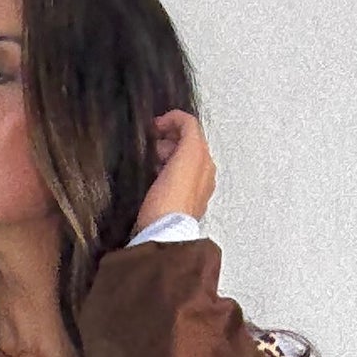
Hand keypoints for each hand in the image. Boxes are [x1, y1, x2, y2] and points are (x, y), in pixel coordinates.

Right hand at [132, 110, 216, 232]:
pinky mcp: (179, 205)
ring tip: (150, 159)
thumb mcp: (188, 154)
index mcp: (206, 162)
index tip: (154, 125)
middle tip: (151, 142)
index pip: (192, 129)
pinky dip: (165, 171)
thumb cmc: (171, 200)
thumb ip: (188, 131)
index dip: (172, 120)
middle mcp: (203, 176)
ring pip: (180, 161)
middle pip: (188, 145)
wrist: (163, 236)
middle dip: (169, 137)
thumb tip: (182, 121)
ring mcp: (192, 192)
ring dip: (166, 154)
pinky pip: (174, 179)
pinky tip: (153, 177)